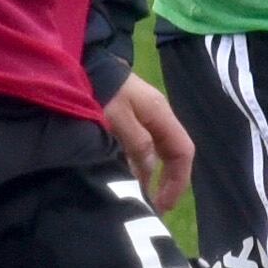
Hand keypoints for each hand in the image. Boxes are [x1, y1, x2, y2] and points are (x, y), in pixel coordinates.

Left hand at [104, 71, 193, 214]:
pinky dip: (139, 164)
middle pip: (174, 153)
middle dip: (168, 181)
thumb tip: (150, 172)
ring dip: (152, 174)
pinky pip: (143, 146)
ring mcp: (145, 116)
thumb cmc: (100, 89)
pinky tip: (127, 175)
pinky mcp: (130, 117)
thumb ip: (137, 143)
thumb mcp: (117, 117)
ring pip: (158, 151)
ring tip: (139, 195)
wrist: (83, 61)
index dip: (178, 180)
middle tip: (154, 205)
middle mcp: (158, 116)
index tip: (163, 203)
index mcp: (160, 114)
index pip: (183, 151)